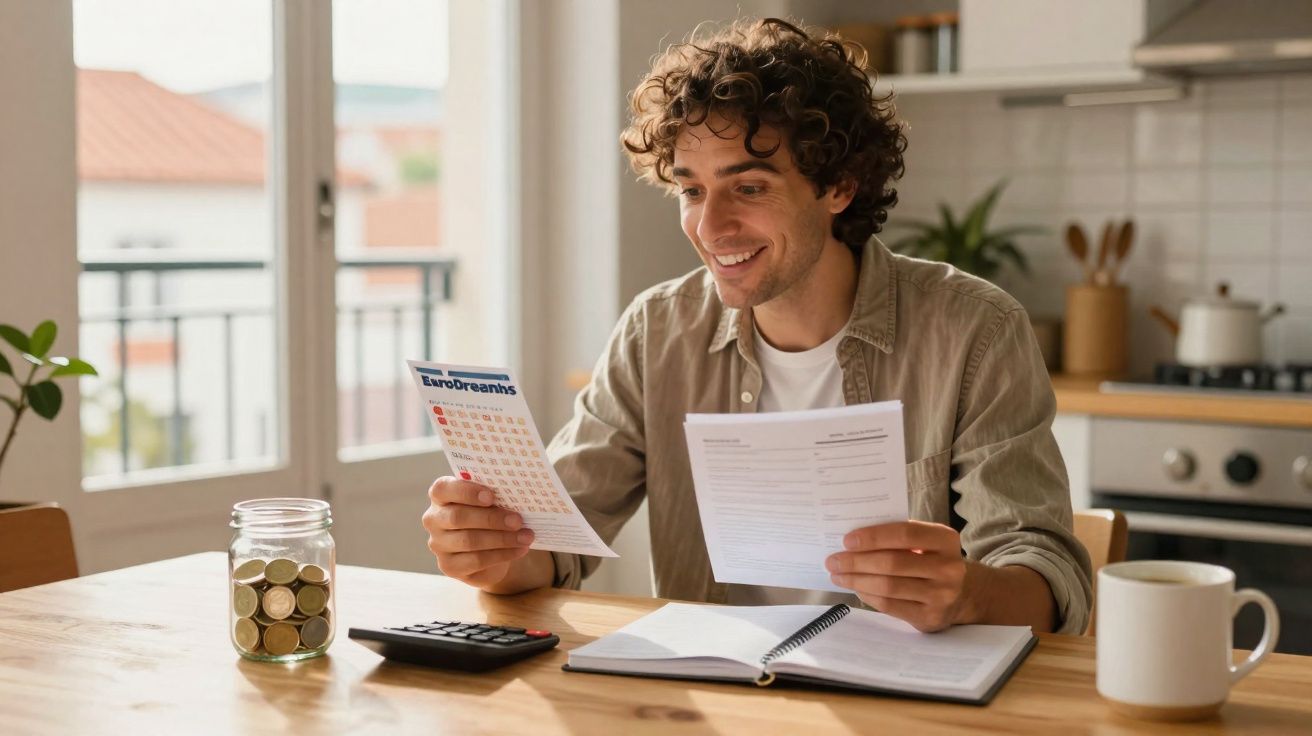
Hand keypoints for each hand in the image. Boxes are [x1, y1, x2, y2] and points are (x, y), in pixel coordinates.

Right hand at [422, 476, 535, 588]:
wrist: (491, 549)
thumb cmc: (489, 515)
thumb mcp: (490, 502)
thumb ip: (494, 496)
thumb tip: (516, 494)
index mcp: (440, 496)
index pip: (443, 489)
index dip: (466, 492)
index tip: (491, 496)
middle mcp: (434, 519)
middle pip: (458, 517)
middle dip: (491, 519)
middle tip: (518, 520)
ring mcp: (438, 544)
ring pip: (469, 541)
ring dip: (502, 539)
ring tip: (526, 536)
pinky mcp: (449, 566)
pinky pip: (476, 560)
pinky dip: (502, 555)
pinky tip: (519, 550)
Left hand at [825, 520, 974, 632]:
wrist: (962, 594)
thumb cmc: (931, 560)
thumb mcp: (926, 543)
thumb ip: (897, 538)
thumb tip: (852, 541)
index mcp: (945, 540)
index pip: (905, 534)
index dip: (873, 537)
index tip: (847, 540)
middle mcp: (949, 568)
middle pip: (892, 562)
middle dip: (856, 562)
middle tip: (833, 560)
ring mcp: (941, 595)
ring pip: (888, 586)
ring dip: (856, 580)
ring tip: (838, 575)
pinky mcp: (930, 617)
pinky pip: (890, 605)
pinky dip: (868, 595)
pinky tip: (856, 588)